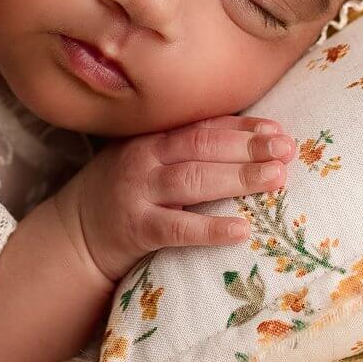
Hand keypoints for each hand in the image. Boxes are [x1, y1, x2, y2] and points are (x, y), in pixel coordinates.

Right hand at [53, 114, 293, 285]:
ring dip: (238, 178)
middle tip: (286, 150)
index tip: (277, 130)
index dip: (242, 127)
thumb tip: (253, 141)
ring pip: (193, 180)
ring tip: (275, 178)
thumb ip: (186, 149)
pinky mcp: (137, 230)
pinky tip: (241, 230)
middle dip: (247, 147)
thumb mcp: (148, 161)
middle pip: (202, 146)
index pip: (203, 126)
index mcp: (152, 138)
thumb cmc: (125, 194)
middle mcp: (145, 159)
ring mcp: (139, 193)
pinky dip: (210, 229)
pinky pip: (178, 229)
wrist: (76, 234)